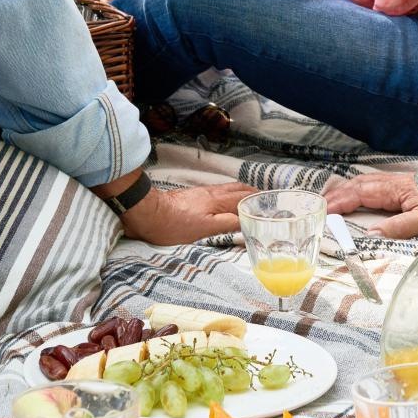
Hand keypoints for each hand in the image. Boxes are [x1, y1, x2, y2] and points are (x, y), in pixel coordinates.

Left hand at [119, 182, 254, 244]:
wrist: (147, 213)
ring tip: (248, 196)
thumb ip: (227, 223)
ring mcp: (201, 193)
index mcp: (218, 201)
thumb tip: (247, 219)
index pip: (244, 198)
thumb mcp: (204, 229)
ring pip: (227, 189)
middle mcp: (211, 193)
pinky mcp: (191, 196)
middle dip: (252, 193)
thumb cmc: (174, 224)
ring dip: (240, 191)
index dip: (258, 201)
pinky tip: (223, 199)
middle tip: (264, 197)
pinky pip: (217, 191)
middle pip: (237, 189)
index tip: (271, 204)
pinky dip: (227, 193)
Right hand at [325, 172, 417, 238]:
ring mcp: (399, 183)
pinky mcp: (404, 186)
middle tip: (321, 207)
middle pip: (360, 184)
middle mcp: (394, 182)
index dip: (342, 200)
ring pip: (366, 183)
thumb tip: (371, 234)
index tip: (326, 210)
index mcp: (396, 188)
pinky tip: (356, 197)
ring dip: (347, 191)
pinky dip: (359, 190)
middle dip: (338, 194)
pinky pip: (375, 186)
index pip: (361, 192)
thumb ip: (399, 226)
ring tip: (332, 201)